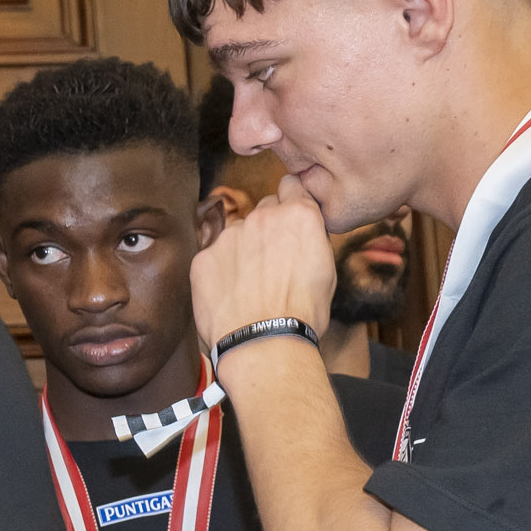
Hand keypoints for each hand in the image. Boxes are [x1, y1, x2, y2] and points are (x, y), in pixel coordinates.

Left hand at [187, 170, 335, 360]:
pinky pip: (214, 257)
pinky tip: (230, 294)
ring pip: (236, 234)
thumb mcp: (326, 269)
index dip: (291, 202)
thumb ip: (309, 237)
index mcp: (299, 215)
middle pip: (263, 209)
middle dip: (268, 227)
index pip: (291, 186)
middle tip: (272, 260)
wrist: (264, 343)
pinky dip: (220, 270)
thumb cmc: (303, 313)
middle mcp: (262, 216)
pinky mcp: (204, 257)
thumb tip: (302, 231)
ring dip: (242, 249)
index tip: (290, 217)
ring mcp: (229, 235)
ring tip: (250, 284)